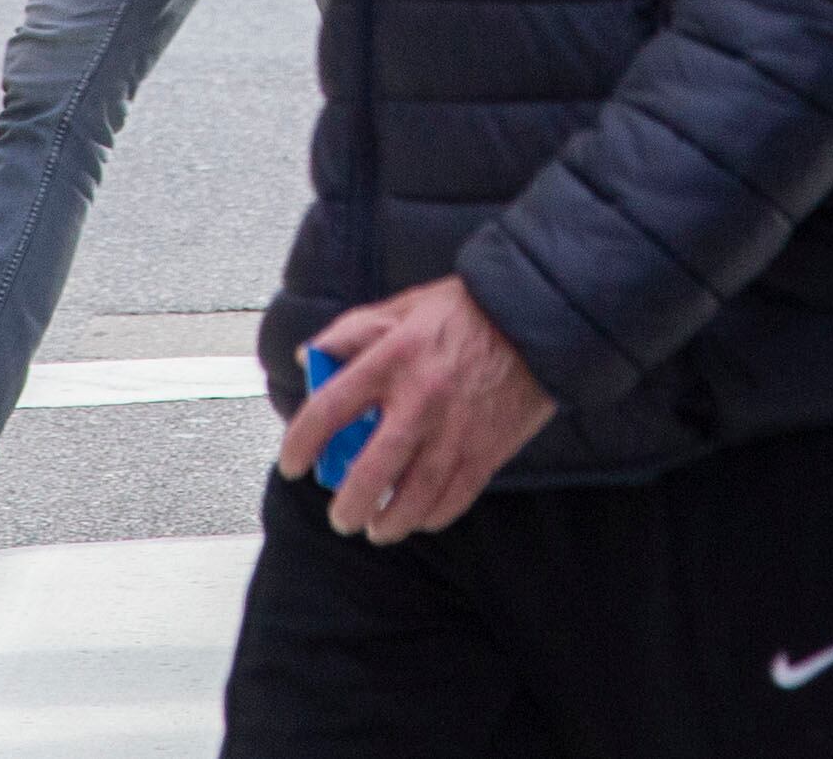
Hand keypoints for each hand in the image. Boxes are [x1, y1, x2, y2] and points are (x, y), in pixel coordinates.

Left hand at [278, 275, 558, 538]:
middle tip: (341, 516)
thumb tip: (309, 356)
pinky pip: (454, 497)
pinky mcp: (488, 447)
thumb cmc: (468, 309)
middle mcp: (420, 399)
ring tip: (376, 528)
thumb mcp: (405, 306)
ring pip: (413, 497)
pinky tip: (419, 518)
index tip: (293, 464)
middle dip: (347, 505)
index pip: (329, 410)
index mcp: (393, 359)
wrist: (539, 315)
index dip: (301, 443)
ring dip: (388, 522)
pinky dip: (432, 516)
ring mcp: (456, 429)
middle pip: (369, 472)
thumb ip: (353, 330)